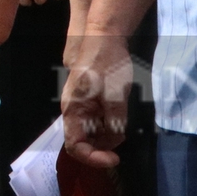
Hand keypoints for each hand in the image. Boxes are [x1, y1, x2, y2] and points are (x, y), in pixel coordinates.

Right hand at [61, 31, 135, 167]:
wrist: (105, 36)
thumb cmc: (106, 63)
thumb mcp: (115, 93)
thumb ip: (115, 120)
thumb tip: (116, 137)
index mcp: (73, 110)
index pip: (75, 147)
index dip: (93, 158)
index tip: (114, 159)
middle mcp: (74, 111)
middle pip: (83, 142)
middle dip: (103, 146)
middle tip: (123, 137)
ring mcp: (82, 106)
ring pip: (91, 132)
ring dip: (107, 135)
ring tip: (123, 124)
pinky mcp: (90, 101)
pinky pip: (97, 121)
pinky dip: (109, 124)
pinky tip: (119, 115)